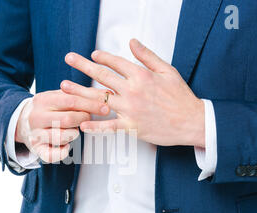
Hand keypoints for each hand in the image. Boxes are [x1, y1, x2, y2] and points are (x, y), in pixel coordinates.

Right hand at [15, 90, 109, 162]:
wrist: (19, 121)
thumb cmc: (46, 108)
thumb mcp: (57, 95)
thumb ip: (79, 94)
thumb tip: (106, 93)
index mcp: (43, 100)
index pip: (71, 100)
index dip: (91, 104)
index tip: (106, 108)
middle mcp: (37, 117)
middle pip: (68, 119)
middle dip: (84, 119)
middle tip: (89, 119)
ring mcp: (36, 134)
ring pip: (62, 137)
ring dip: (74, 134)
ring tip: (73, 130)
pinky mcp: (36, 149)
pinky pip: (51, 155)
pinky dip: (62, 153)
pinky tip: (66, 147)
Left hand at [61, 39, 205, 147]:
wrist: (192, 121)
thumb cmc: (181, 97)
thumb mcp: (167, 70)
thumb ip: (147, 56)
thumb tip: (132, 42)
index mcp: (141, 75)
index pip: (116, 62)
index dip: (102, 57)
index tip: (93, 54)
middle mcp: (132, 90)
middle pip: (102, 75)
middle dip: (83, 65)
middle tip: (69, 59)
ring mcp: (130, 109)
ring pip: (100, 99)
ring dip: (80, 92)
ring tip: (64, 87)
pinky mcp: (131, 127)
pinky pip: (109, 127)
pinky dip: (96, 127)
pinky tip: (82, 125)